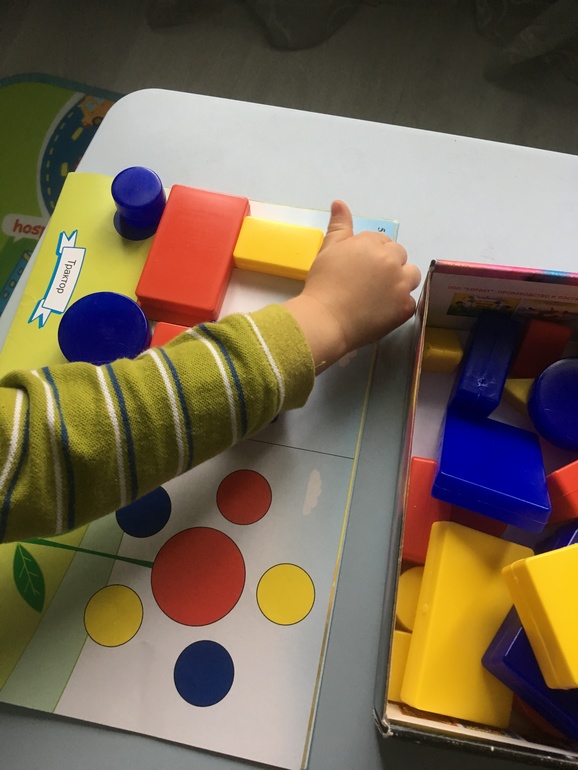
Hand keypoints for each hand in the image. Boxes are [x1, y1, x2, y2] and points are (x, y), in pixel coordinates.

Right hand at [285, 200, 420, 370]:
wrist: (325, 320)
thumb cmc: (322, 284)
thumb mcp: (327, 250)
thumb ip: (338, 226)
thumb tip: (339, 202)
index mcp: (372, 244)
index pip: (382, 241)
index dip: (370, 254)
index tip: (358, 268)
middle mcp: (391, 260)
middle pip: (399, 255)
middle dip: (388, 265)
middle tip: (368, 282)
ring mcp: (401, 285)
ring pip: (411, 275)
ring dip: (401, 281)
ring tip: (380, 294)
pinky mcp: (405, 308)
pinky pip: (409, 301)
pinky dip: (398, 305)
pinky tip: (381, 311)